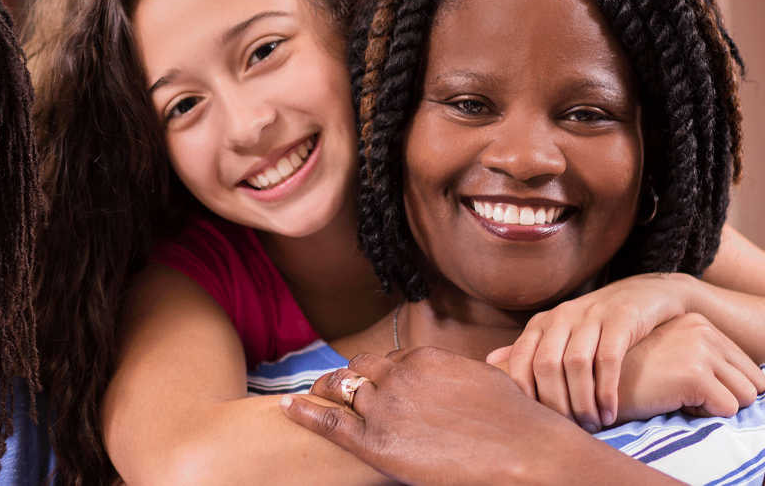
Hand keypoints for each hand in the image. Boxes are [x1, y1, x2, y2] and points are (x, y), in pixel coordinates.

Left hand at [279, 347, 607, 485]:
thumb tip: (457, 381)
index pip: (386, 359)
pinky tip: (287, 406)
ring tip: (310, 395)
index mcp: (424, 359)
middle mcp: (399, 375)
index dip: (376, 372)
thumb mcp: (483, 380)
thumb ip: (456, 375)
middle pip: (357, 370)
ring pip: (341, 391)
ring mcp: (385, 406)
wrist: (526, 453)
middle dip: (345, 378)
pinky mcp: (376, 440)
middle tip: (331, 385)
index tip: (368, 380)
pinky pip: (328, 420)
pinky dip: (303, 411)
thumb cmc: (517, 424)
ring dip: (326, 392)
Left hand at [486, 273, 697, 431]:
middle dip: (556, 403)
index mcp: (542, 323)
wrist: (645, 294)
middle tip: (570, 428)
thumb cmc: (597, 323)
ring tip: (592, 424)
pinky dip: (606, 391)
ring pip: (576, 364)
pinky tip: (609, 413)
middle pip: (546, 365)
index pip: (520, 360)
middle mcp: (562, 316)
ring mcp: (590, 315)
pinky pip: (608, 359)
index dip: (525, 392)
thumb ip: (529, 349)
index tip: (537, 421)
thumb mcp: (560, 332)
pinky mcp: (620, 318)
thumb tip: (488, 361)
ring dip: (582, 401)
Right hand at [613, 312, 764, 422]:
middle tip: (681, 393)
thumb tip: (745, 382)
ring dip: (713, 406)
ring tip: (674, 396)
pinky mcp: (693, 373)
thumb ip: (699, 355)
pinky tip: (668, 402)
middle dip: (723, 396)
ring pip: (745, 396)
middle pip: (753, 381)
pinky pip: (727, 409)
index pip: (746, 367)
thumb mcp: (668, 352)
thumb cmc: (626, 375)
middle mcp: (701, 329)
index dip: (720, 386)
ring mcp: (699, 349)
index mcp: (697, 322)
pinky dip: (702, 416)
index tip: (682, 383)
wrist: (591, 383)